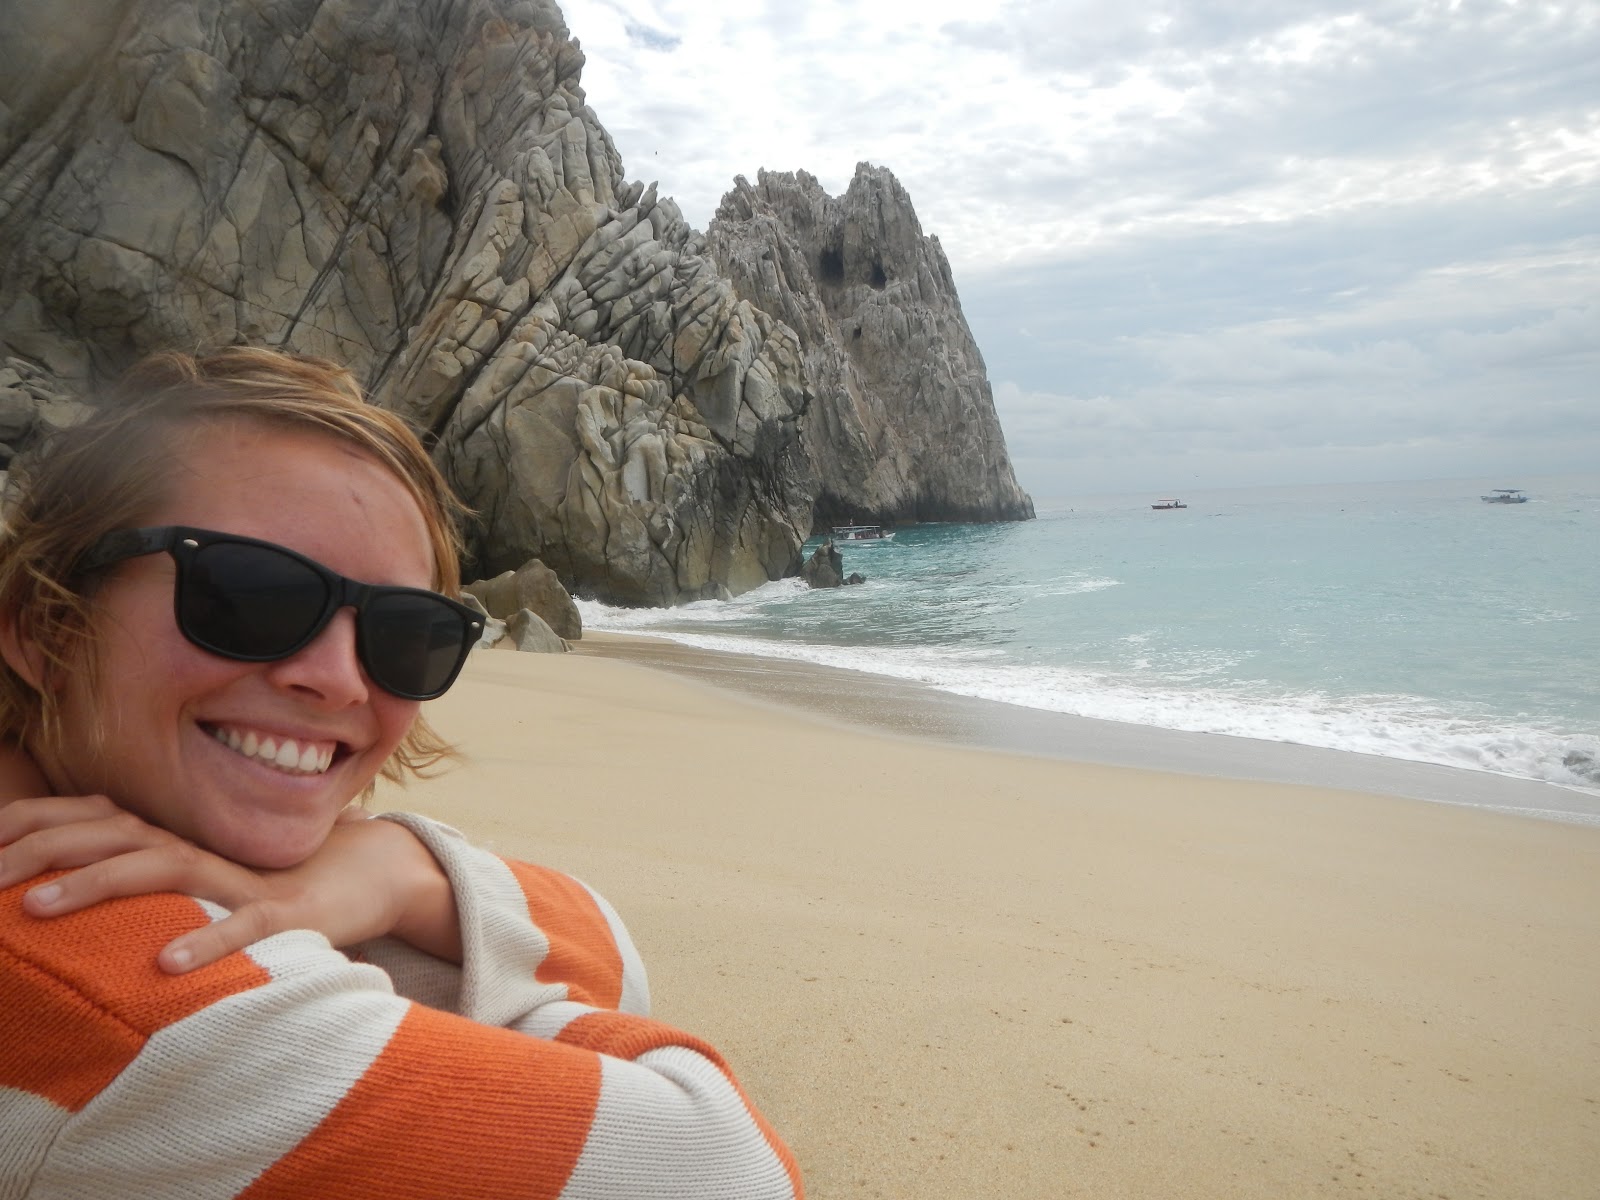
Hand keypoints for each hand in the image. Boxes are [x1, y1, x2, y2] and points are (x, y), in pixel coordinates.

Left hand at [0, 795, 461, 971]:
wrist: (361, 876)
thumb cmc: (260, 885)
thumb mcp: (186, 880)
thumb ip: (133, 879)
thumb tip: (52, 892)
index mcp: (166, 839)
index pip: (85, 817)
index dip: (26, 825)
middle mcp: (192, 849)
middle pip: (104, 835)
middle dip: (34, 854)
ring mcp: (235, 879)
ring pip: (157, 870)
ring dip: (93, 884)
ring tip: (36, 911)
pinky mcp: (282, 913)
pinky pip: (241, 927)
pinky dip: (205, 943)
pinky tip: (166, 966)